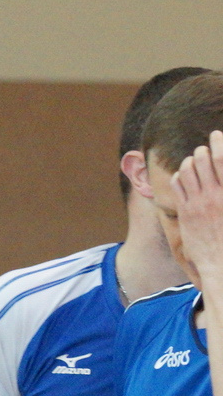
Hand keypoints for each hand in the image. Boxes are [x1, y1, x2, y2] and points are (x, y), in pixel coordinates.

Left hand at [173, 130, 222, 282]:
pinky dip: (179, 176)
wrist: (221, 261)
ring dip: (189, 161)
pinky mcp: (185, 212)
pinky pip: (178, 186)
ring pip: (187, 171)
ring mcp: (197, 203)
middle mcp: (214, 195)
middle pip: (203, 161)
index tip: (217, 134)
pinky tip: (183, 176)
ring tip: (192, 161)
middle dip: (202, 151)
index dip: (219, 143)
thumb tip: (221, 178)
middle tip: (203, 149)